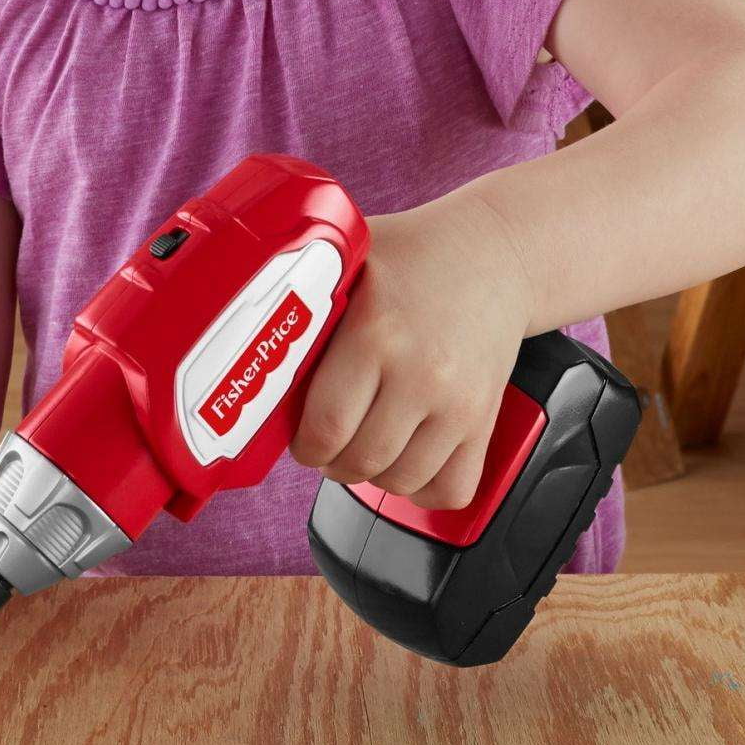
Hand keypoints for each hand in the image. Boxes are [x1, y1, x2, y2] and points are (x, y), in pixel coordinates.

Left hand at [289, 192, 536, 510]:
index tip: (299, 434)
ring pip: (400, 481)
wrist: (495, 253)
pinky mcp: (485, 420)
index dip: (304, 443)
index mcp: (376, 332)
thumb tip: (250, 340)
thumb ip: (305, 297)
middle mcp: (421, 373)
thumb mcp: (351, 257)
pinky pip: (451, 490)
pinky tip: (405, 457)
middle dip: (331, 460)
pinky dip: (422, 488)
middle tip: (325, 441)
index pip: (326, 425)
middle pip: (360, 460)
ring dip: (371, 475)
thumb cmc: (415, 254)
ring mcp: (459, 403)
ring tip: (362, 444)